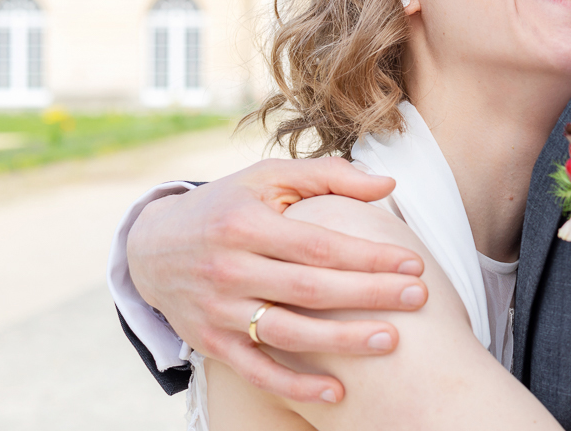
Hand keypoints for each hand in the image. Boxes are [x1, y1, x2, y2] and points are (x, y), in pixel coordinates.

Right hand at [128, 157, 429, 403]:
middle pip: (310, 289)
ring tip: (391, 340)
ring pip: (288, 333)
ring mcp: (219, 311)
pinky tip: (338, 393)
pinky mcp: (212, 343)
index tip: (413, 262)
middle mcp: (229, 270)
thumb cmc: (228, 205)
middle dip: (369, 295)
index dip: (368, 255)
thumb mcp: (269, 177)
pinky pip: (257, 371)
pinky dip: (295, 386)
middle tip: (418, 298)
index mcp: (246, 225)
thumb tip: (389, 183)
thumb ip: (330, 176)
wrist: (152, 246)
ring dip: (342, 342)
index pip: (318, 245)